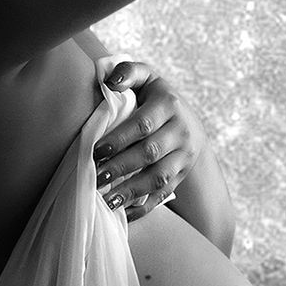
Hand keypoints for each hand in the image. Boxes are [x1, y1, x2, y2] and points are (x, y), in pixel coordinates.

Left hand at [93, 63, 202, 219]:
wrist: (189, 123)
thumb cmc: (155, 98)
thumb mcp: (147, 78)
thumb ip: (128, 72)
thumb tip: (110, 82)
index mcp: (169, 105)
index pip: (144, 124)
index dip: (120, 139)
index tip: (96, 151)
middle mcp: (181, 132)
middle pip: (150, 153)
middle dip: (122, 167)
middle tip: (96, 177)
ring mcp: (184, 157)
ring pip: (159, 178)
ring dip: (132, 191)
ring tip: (107, 200)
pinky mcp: (181, 177)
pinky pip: (163, 195)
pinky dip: (143, 208)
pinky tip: (122, 213)